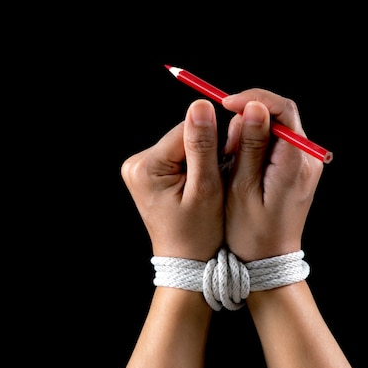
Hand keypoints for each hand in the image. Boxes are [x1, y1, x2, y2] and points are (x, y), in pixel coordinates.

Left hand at [121, 99, 223, 261]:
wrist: (185, 263)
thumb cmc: (199, 234)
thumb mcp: (206, 189)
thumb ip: (203, 147)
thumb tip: (201, 104)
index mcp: (147, 167)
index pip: (186, 130)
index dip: (215, 139)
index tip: (231, 159)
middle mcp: (136, 164)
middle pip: (183, 135)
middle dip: (207, 150)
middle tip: (222, 177)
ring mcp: (139, 169)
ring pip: (182, 144)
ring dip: (202, 156)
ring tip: (213, 183)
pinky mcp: (148, 173)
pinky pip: (177, 155)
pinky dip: (194, 165)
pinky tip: (202, 183)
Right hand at [221, 89, 323, 261]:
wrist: (268, 262)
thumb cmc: (250, 233)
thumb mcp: (242, 189)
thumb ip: (249, 147)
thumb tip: (253, 108)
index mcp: (295, 163)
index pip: (282, 110)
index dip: (252, 99)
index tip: (224, 104)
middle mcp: (307, 159)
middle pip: (282, 114)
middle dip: (248, 113)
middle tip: (224, 136)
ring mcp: (304, 163)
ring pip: (277, 126)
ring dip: (249, 129)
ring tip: (228, 154)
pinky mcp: (296, 168)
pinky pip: (275, 141)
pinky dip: (254, 141)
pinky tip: (237, 160)